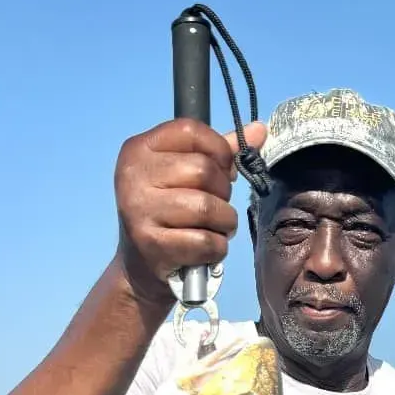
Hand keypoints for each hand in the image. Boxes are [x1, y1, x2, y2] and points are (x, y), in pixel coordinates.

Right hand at [114, 118, 267, 315]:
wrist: (140, 265)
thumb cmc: (168, 212)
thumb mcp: (182, 175)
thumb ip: (219, 152)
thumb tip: (260, 130)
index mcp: (139, 149)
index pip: (191, 130)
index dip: (218, 149)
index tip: (222, 168)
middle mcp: (133, 176)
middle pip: (203, 170)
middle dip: (222, 191)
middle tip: (215, 205)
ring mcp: (139, 211)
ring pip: (207, 207)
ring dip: (224, 221)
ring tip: (216, 227)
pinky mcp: (152, 245)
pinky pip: (205, 241)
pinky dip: (217, 247)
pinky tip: (206, 248)